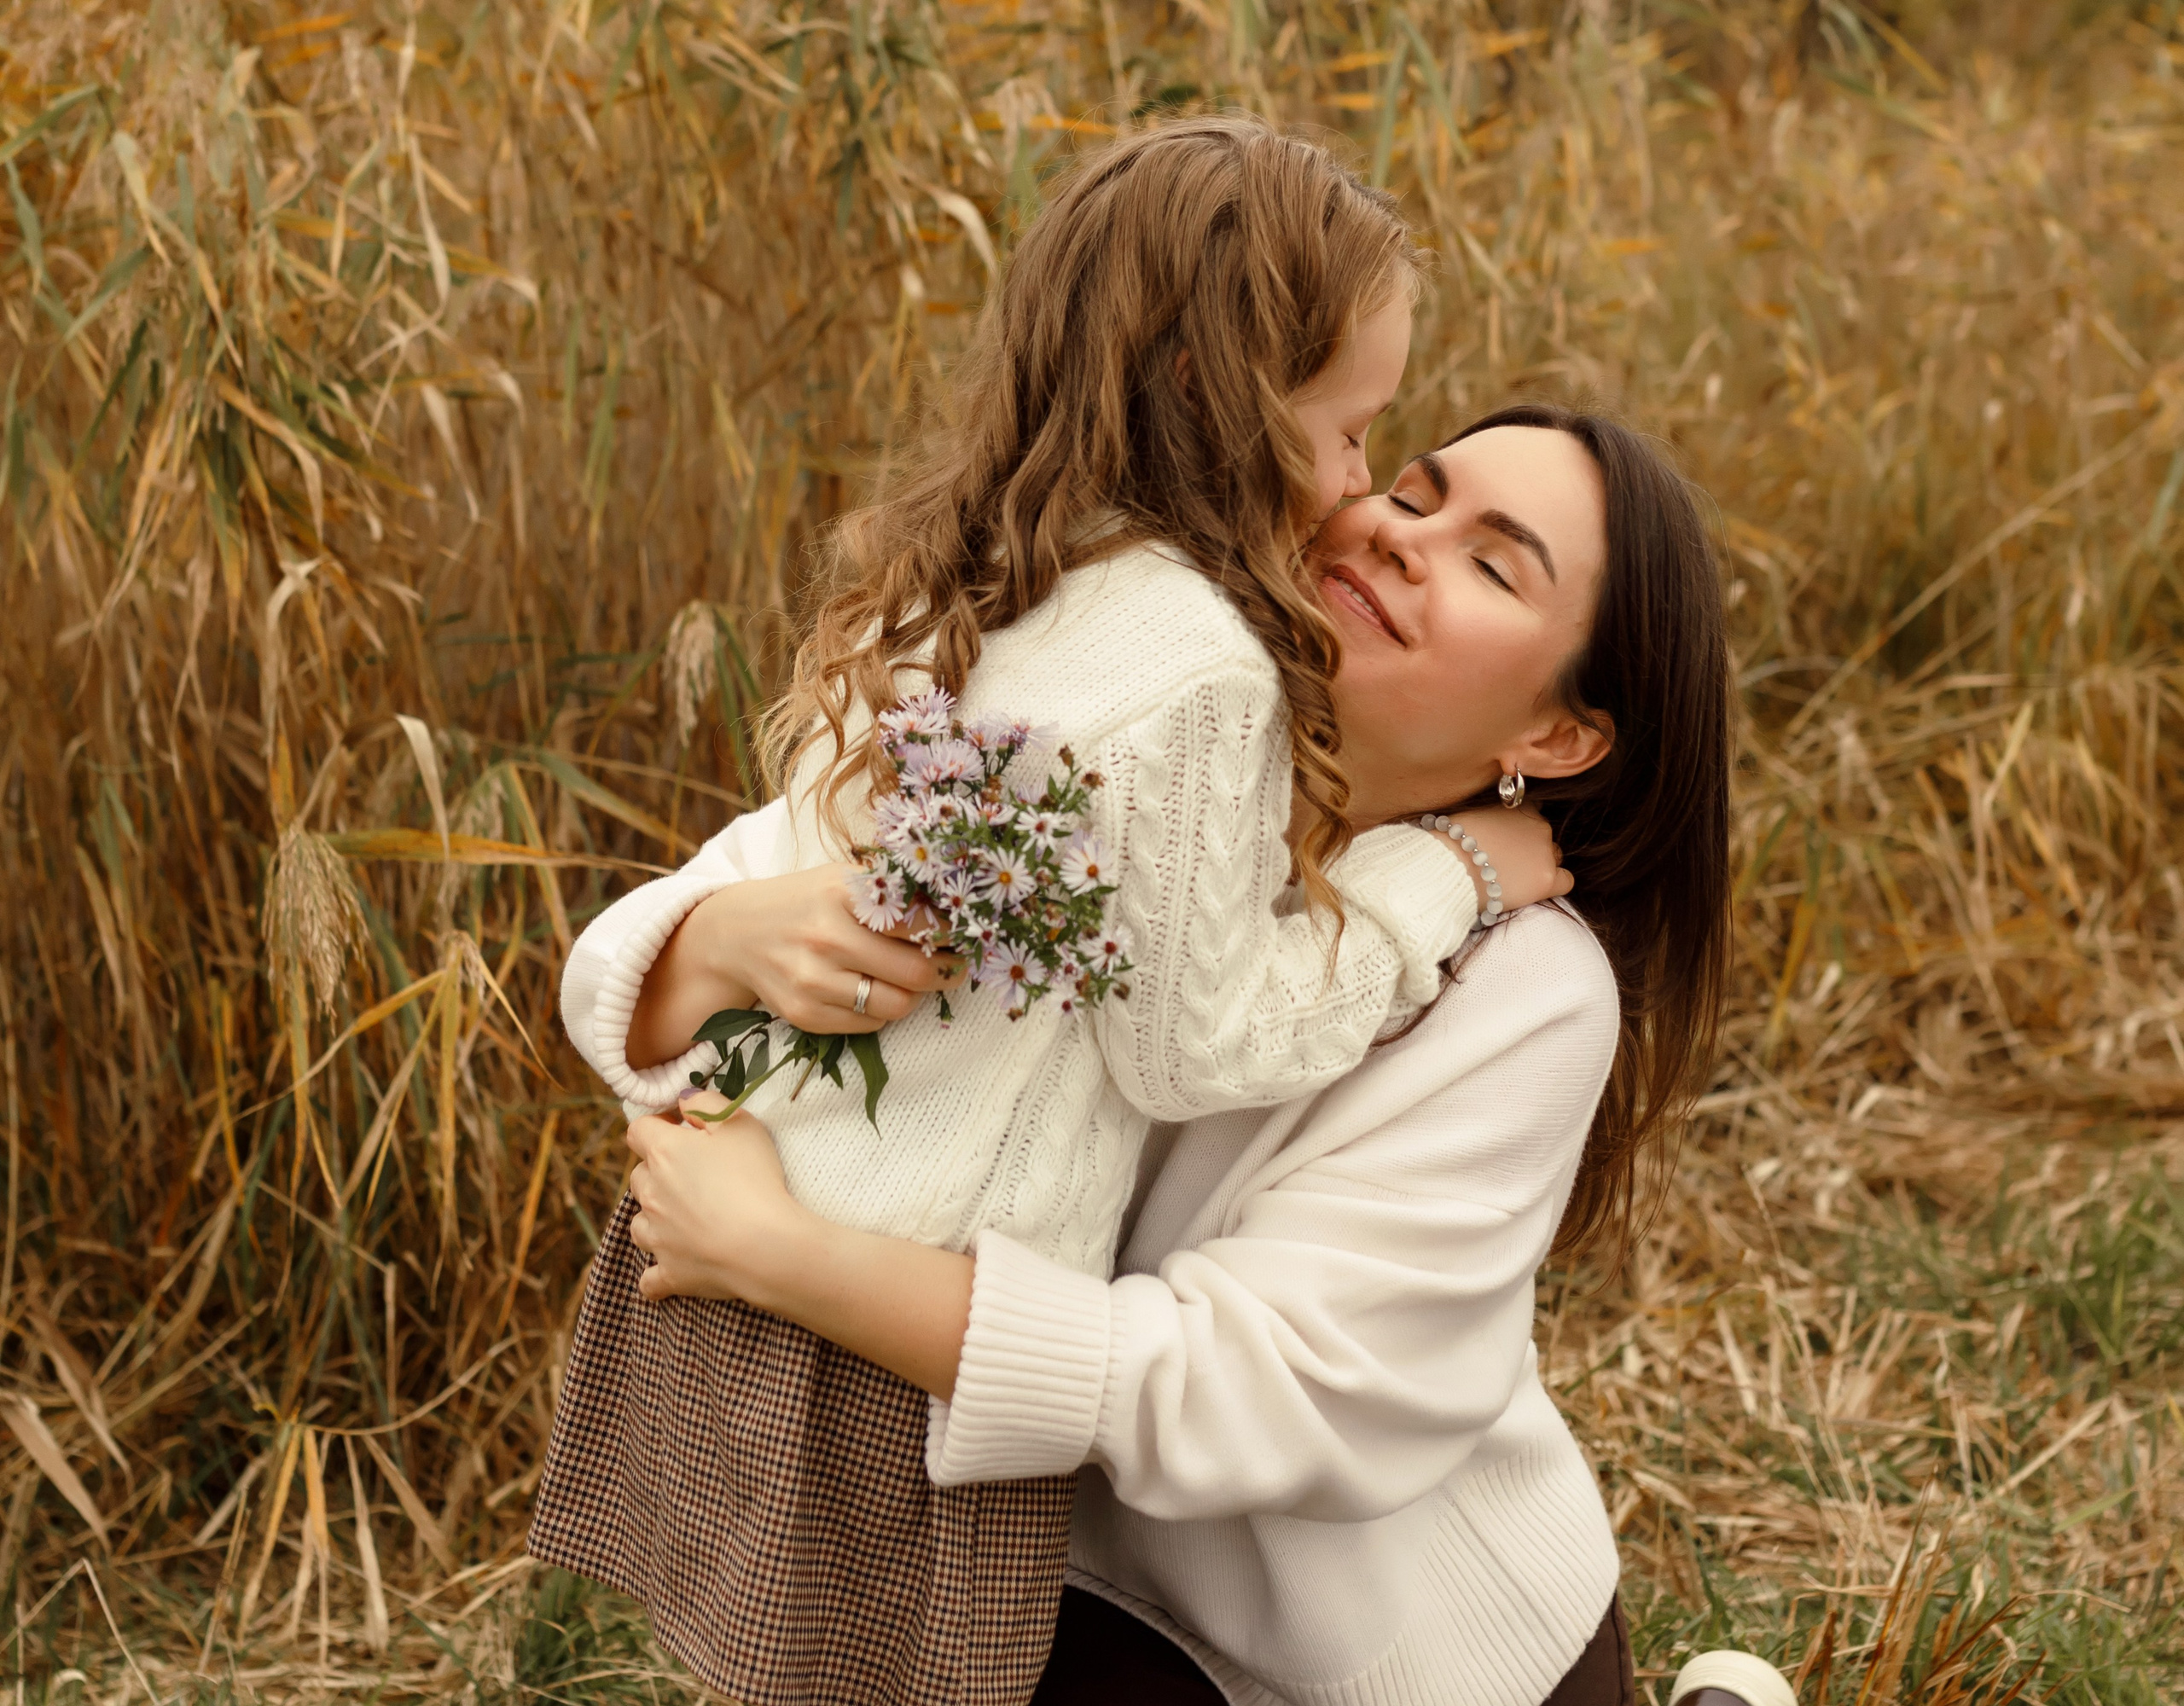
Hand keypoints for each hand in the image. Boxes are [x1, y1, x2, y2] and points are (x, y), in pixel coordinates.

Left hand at [626, 1091, 810, 1306]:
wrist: (765, 1246)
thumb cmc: (755, 1179)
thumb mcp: (739, 1122)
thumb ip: (705, 1102)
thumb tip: (682, 1099)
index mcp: (664, 1153)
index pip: (639, 1131)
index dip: (657, 1126)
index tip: (680, 1130)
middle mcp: (651, 1194)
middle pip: (639, 1176)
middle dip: (660, 1172)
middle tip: (697, 1176)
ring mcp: (657, 1237)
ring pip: (641, 1223)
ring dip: (657, 1218)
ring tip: (690, 1219)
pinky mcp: (669, 1273)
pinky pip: (651, 1278)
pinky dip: (660, 1272)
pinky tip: (676, 1265)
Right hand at [627, 862, 963, 1066]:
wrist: (736, 932)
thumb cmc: (805, 901)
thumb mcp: (842, 879)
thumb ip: (891, 892)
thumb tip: (956, 908)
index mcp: (842, 894)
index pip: (920, 921)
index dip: (953, 931)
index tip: (968, 933)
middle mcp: (826, 938)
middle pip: (916, 971)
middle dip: (947, 971)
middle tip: (956, 965)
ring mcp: (812, 980)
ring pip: (896, 1006)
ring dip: (915, 995)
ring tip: (915, 979)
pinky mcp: (803, 1015)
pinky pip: (868, 1026)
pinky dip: (880, 1012)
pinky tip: (874, 990)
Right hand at [1443, 806, 1570, 914]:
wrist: (1448, 869)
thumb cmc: (1449, 844)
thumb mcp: (1468, 816)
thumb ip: (1487, 817)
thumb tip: (1486, 828)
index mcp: (1520, 806)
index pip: (1533, 811)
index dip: (1520, 828)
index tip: (1506, 840)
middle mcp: (1538, 824)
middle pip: (1543, 837)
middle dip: (1529, 848)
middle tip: (1506, 863)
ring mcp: (1544, 851)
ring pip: (1553, 858)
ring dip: (1538, 866)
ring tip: (1513, 879)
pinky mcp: (1546, 878)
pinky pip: (1565, 881)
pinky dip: (1553, 885)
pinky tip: (1534, 891)